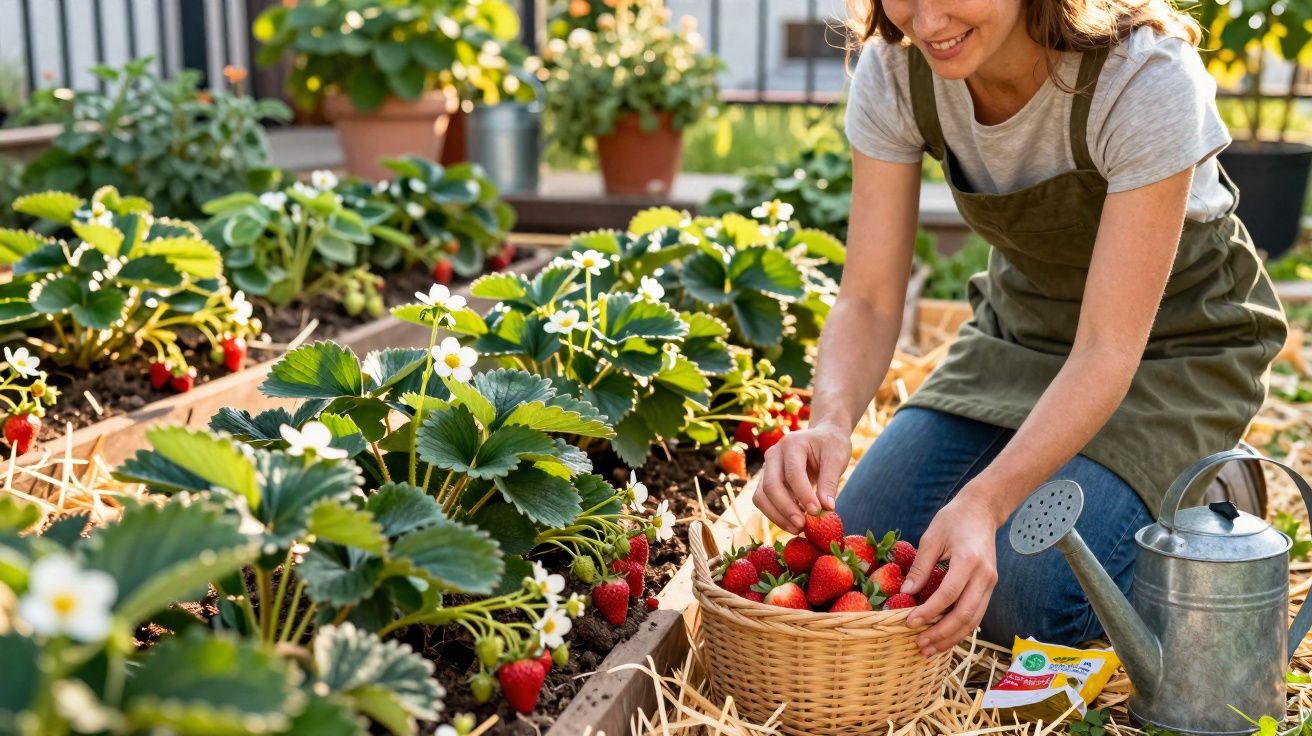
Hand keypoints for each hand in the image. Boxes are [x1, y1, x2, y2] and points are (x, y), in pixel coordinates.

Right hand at [753, 424, 851, 533]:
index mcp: (792, 444)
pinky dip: (776, 515)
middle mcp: (774, 454)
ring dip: (777, 516)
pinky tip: (792, 524)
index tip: (817, 512)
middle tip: (803, 526)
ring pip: (761, 496)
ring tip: (797, 529)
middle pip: (771, 486)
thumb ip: (830, 483)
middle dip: (786, 509)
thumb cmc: (830, 446)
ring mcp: (767, 468)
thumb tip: (826, 508)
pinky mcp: (766, 481)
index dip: (803, 495)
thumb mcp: (836, 459)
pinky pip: (764, 501)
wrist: (822, 437)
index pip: (793, 473)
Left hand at [903, 488, 1001, 655]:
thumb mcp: (931, 537)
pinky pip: (977, 613)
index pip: (948, 595)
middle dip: (941, 634)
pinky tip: (944, 636)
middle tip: (920, 645)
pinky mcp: (990, 586)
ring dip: (952, 637)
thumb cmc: (953, 519)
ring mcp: (991, 582)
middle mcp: (984, 575)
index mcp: (968, 561)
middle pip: (965, 615)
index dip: (929, 612)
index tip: (909, 622)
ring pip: (974, 620)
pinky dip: (961, 628)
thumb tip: (906, 593)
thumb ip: (920, 567)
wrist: (982, 510)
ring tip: (930, 648)